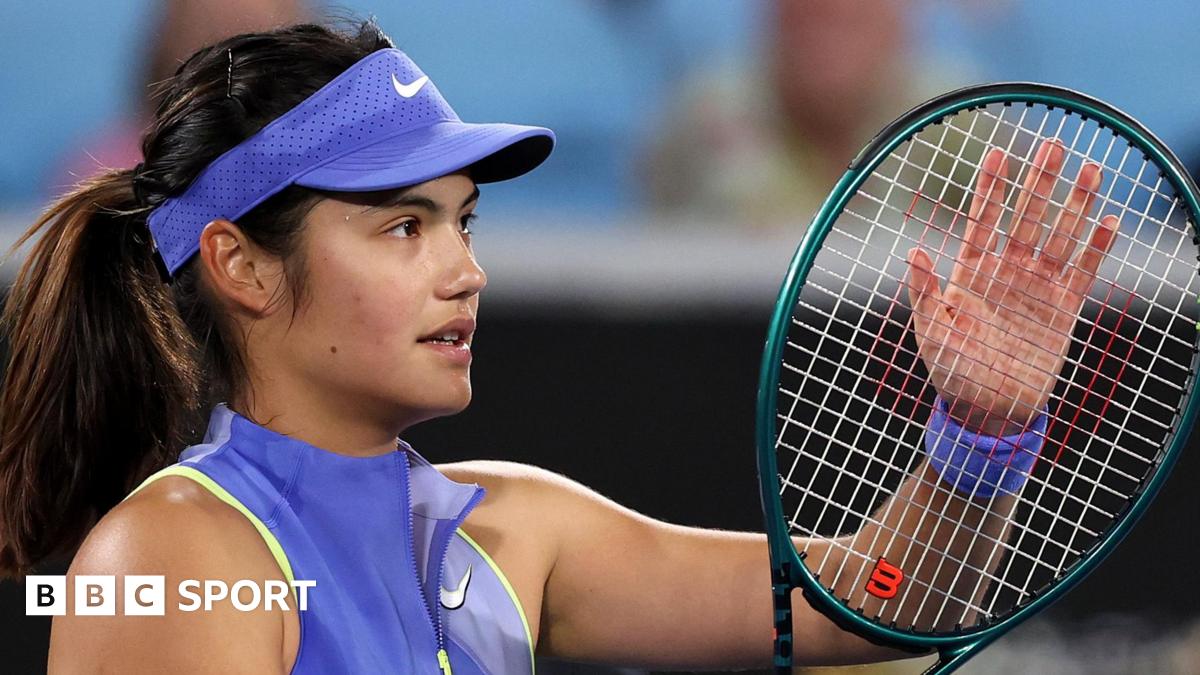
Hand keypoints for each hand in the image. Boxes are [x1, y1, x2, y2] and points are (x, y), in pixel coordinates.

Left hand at [905, 139, 1118, 435]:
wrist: (988, 409)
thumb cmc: (951, 369)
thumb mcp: (930, 331)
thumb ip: (924, 292)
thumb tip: (914, 251)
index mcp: (972, 272)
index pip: (983, 220)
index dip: (990, 188)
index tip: (997, 153)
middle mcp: (1007, 272)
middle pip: (1026, 217)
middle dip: (1038, 182)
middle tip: (1052, 144)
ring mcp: (1037, 288)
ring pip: (1059, 236)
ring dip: (1075, 204)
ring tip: (1092, 169)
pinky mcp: (1063, 309)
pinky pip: (1084, 272)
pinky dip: (1097, 248)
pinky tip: (1110, 220)